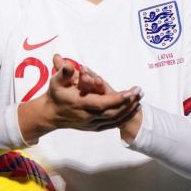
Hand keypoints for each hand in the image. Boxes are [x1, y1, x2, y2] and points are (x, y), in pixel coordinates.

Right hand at [18, 54, 142, 141]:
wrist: (50, 115)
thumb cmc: (55, 95)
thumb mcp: (55, 81)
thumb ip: (63, 72)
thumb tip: (68, 63)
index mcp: (80, 105)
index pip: (102, 103)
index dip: (118, 99)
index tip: (131, 92)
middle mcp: (87, 116)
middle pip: (113, 112)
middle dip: (128, 103)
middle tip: (140, 92)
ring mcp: (91, 124)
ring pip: (114, 119)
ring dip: (128, 110)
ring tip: (140, 99)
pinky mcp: (94, 127)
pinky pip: (112, 124)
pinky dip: (123, 117)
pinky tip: (132, 109)